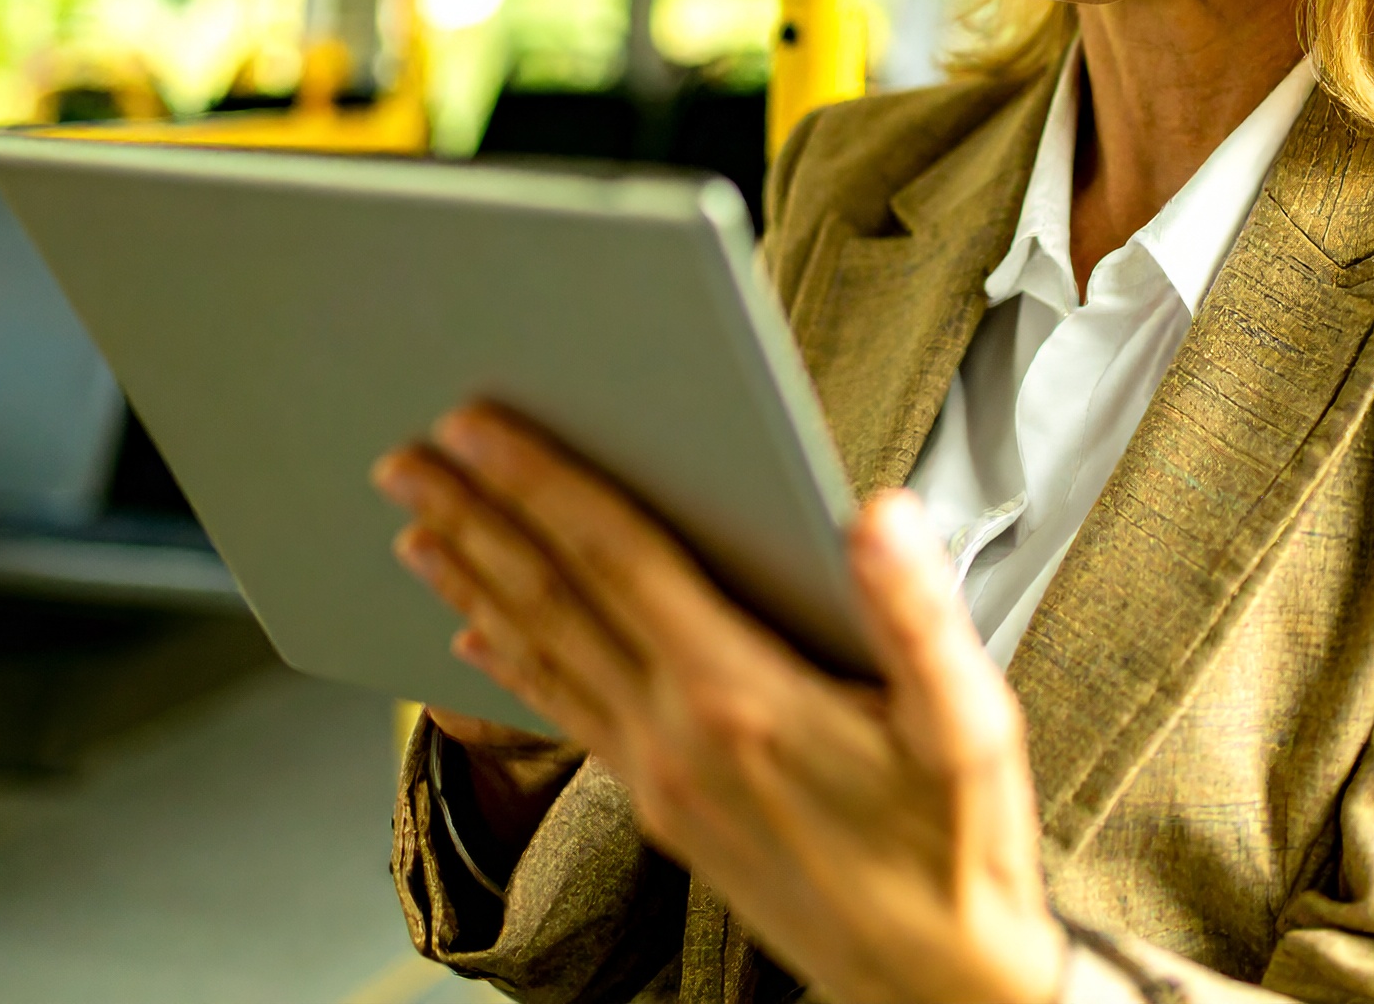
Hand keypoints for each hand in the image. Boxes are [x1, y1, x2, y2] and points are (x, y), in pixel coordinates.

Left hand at [373, 403, 1065, 1003]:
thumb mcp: (969, 727)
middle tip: (404, 457)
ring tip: (415, 529)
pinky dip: (511, 670)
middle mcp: (677, 736)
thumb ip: (919, 614)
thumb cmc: (957, 851)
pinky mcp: (660, 810)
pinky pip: (566, 719)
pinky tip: (473, 646)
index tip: (478, 427)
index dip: (543, 486)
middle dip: (475, 520)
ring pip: (544, 658)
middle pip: (552, 602)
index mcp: (741, 696)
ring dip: (473, 585)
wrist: (933, 988)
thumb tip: (878, 516)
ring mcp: (657, 778)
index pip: (617, 562)